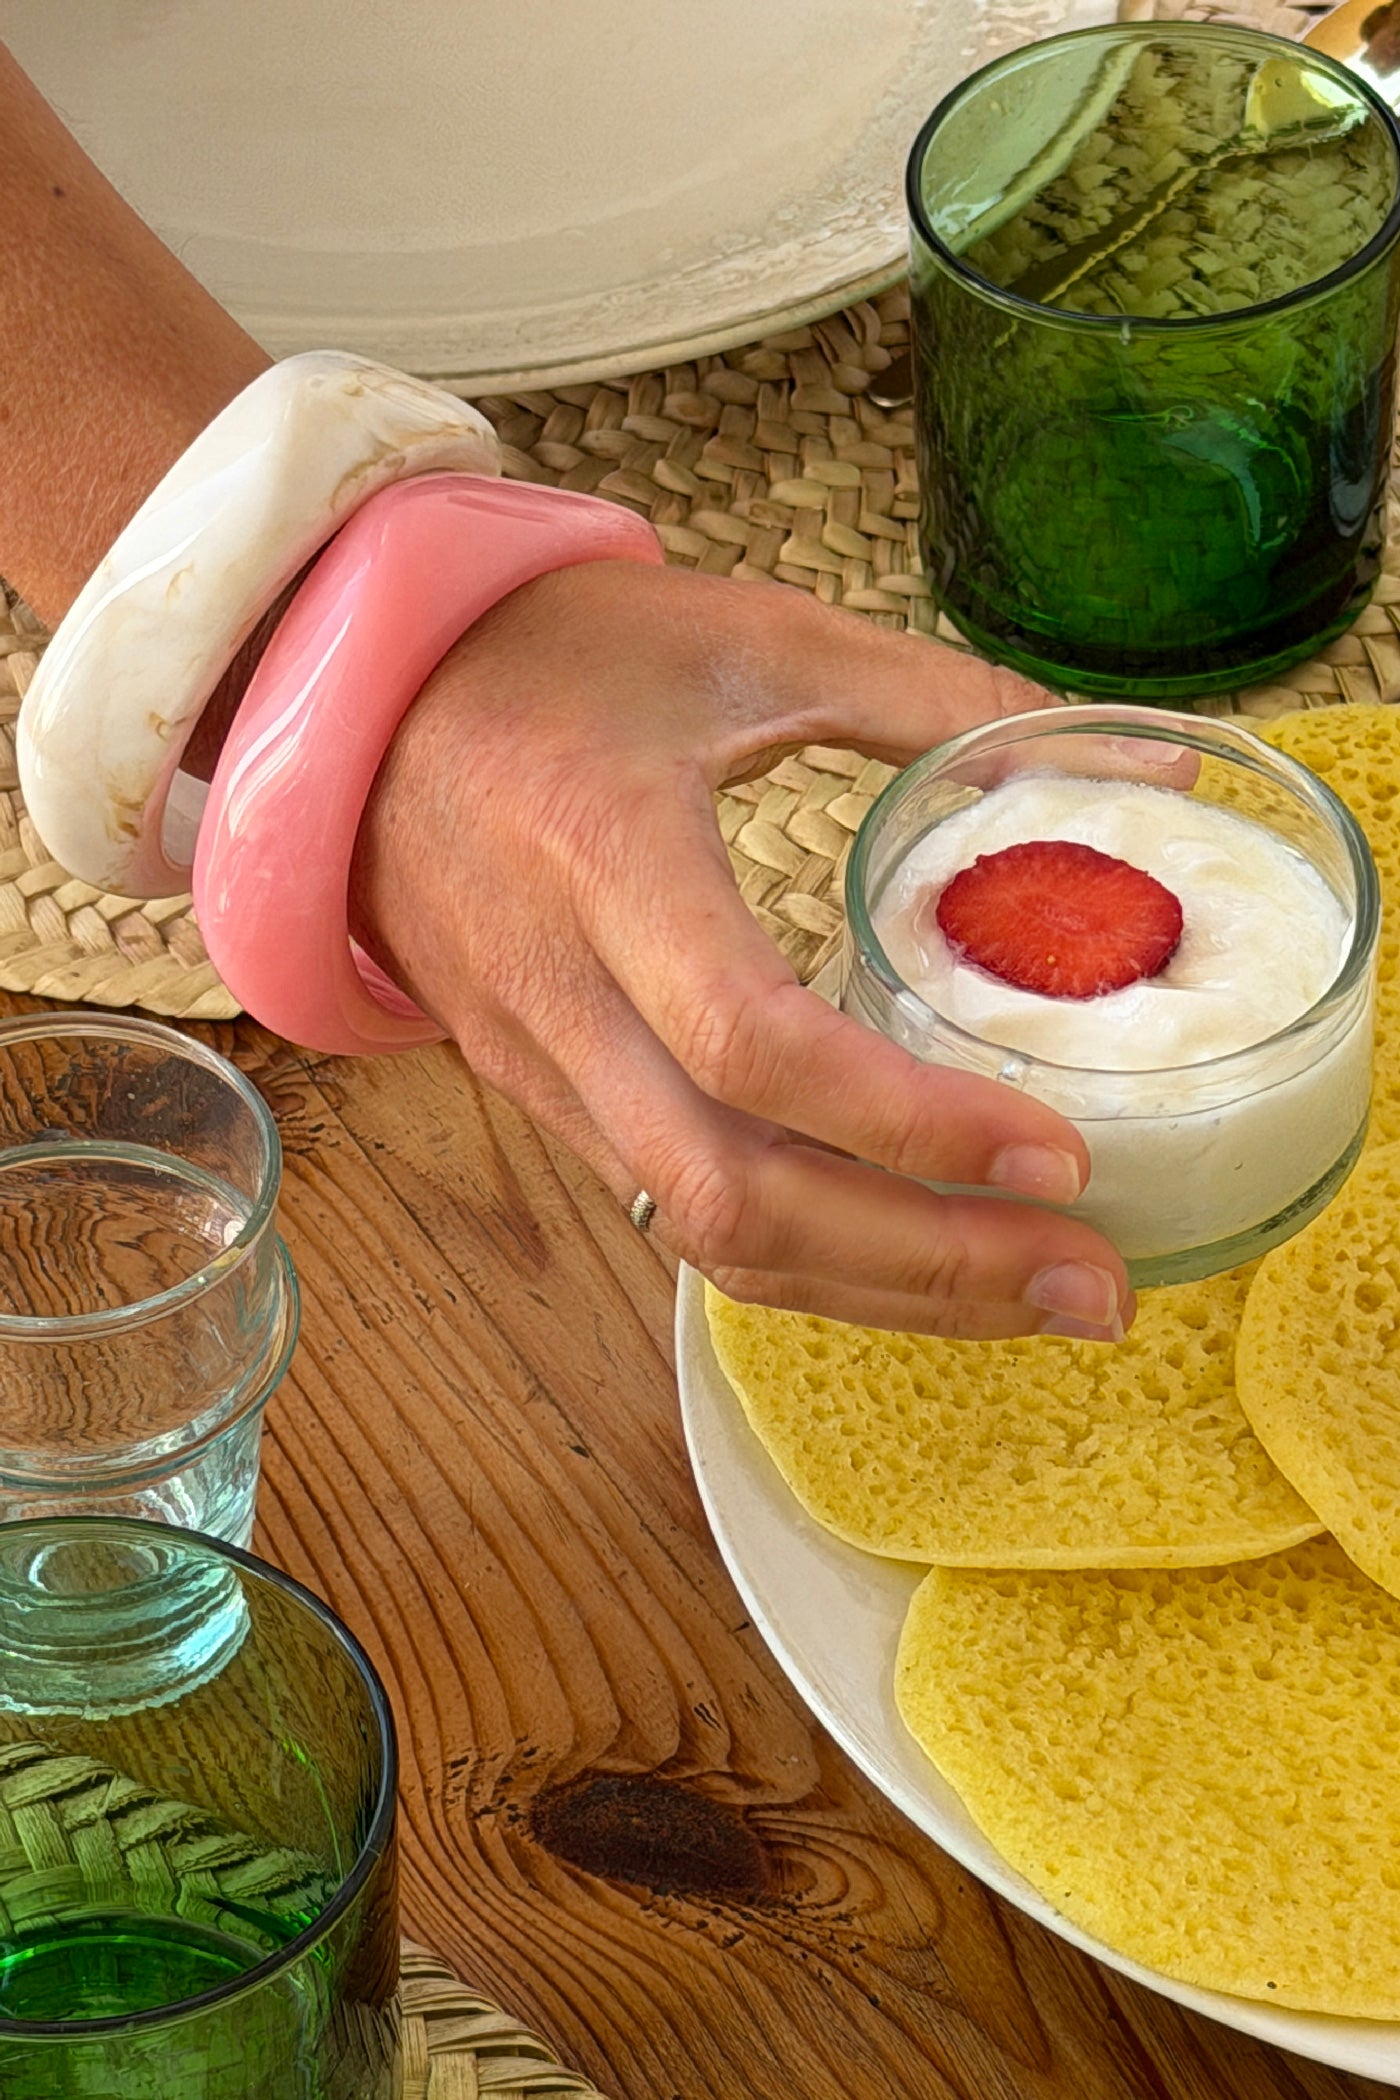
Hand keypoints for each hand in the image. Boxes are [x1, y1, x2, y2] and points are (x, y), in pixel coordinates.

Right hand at [349, 558, 1134, 1340]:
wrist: (365, 712)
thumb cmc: (555, 661)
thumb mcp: (750, 643)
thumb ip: (940, 702)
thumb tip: (1141, 762)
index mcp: (604, 862)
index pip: (748, 1043)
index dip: (909, 1121)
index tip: (1055, 1149)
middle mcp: (562, 1001)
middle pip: (736, 1199)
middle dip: (929, 1266)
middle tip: (1096, 1283)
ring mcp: (546, 1072)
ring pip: (710, 1241)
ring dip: (884, 1293)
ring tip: (1042, 1297)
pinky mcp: (552, 1103)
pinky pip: (682, 1222)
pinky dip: (816, 1264)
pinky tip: (925, 1258)